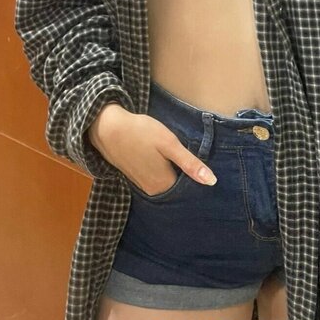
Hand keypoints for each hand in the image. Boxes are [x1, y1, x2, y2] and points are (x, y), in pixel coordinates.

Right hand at [87, 103, 216, 191]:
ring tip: (179, 159)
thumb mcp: (169, 144)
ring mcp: (141, 185)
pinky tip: (162, 159)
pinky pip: (154, 179)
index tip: (202, 167)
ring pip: (165, 183)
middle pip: (177, 188)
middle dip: (185, 177)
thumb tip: (212, 182)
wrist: (107, 128)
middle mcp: (153, 191)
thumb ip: (190, 163)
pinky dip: (161, 171)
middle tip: (191, 160)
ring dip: (173, 173)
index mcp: (164, 185)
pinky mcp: (134, 177)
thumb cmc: (141, 133)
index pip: (188, 189)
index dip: (196, 177)